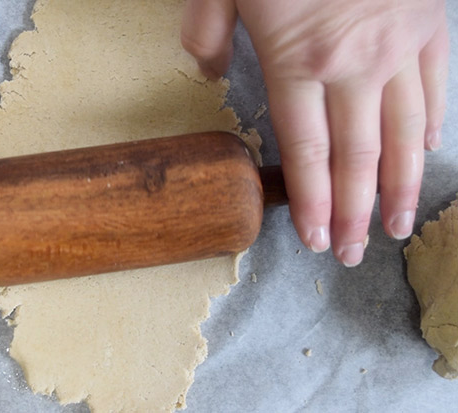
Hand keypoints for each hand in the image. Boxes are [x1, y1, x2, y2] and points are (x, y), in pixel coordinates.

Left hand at [181, 0, 447, 265]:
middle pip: (357, 157)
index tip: (316, 239)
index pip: (306, 153)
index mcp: (299, 60)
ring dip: (402, 185)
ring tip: (400, 226)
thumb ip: (207, 36)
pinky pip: (436, 85)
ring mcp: (400, 45)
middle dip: (357, 213)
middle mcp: (355, 64)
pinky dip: (432, 123)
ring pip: (404, 133)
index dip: (313, 203)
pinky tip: (427, 152)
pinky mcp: (430, 23)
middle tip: (355, 253)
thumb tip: (210, 73)